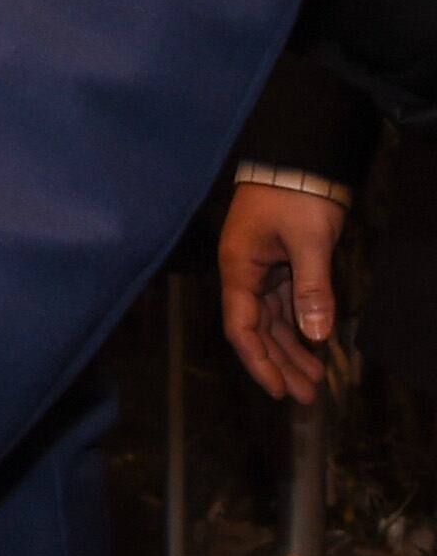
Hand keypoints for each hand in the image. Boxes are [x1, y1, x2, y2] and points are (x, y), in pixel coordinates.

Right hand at [221, 179, 348, 402]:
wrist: (300, 159)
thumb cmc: (295, 195)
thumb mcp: (308, 242)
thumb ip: (312, 289)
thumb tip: (316, 336)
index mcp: (239, 269)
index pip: (242, 328)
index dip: (259, 362)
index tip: (280, 391)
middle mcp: (245, 273)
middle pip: (257, 330)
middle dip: (280, 364)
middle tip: (307, 396)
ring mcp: (262, 268)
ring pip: (273, 320)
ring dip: (292, 349)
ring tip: (316, 379)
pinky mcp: (281, 263)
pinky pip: (286, 304)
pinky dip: (299, 325)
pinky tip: (315, 344)